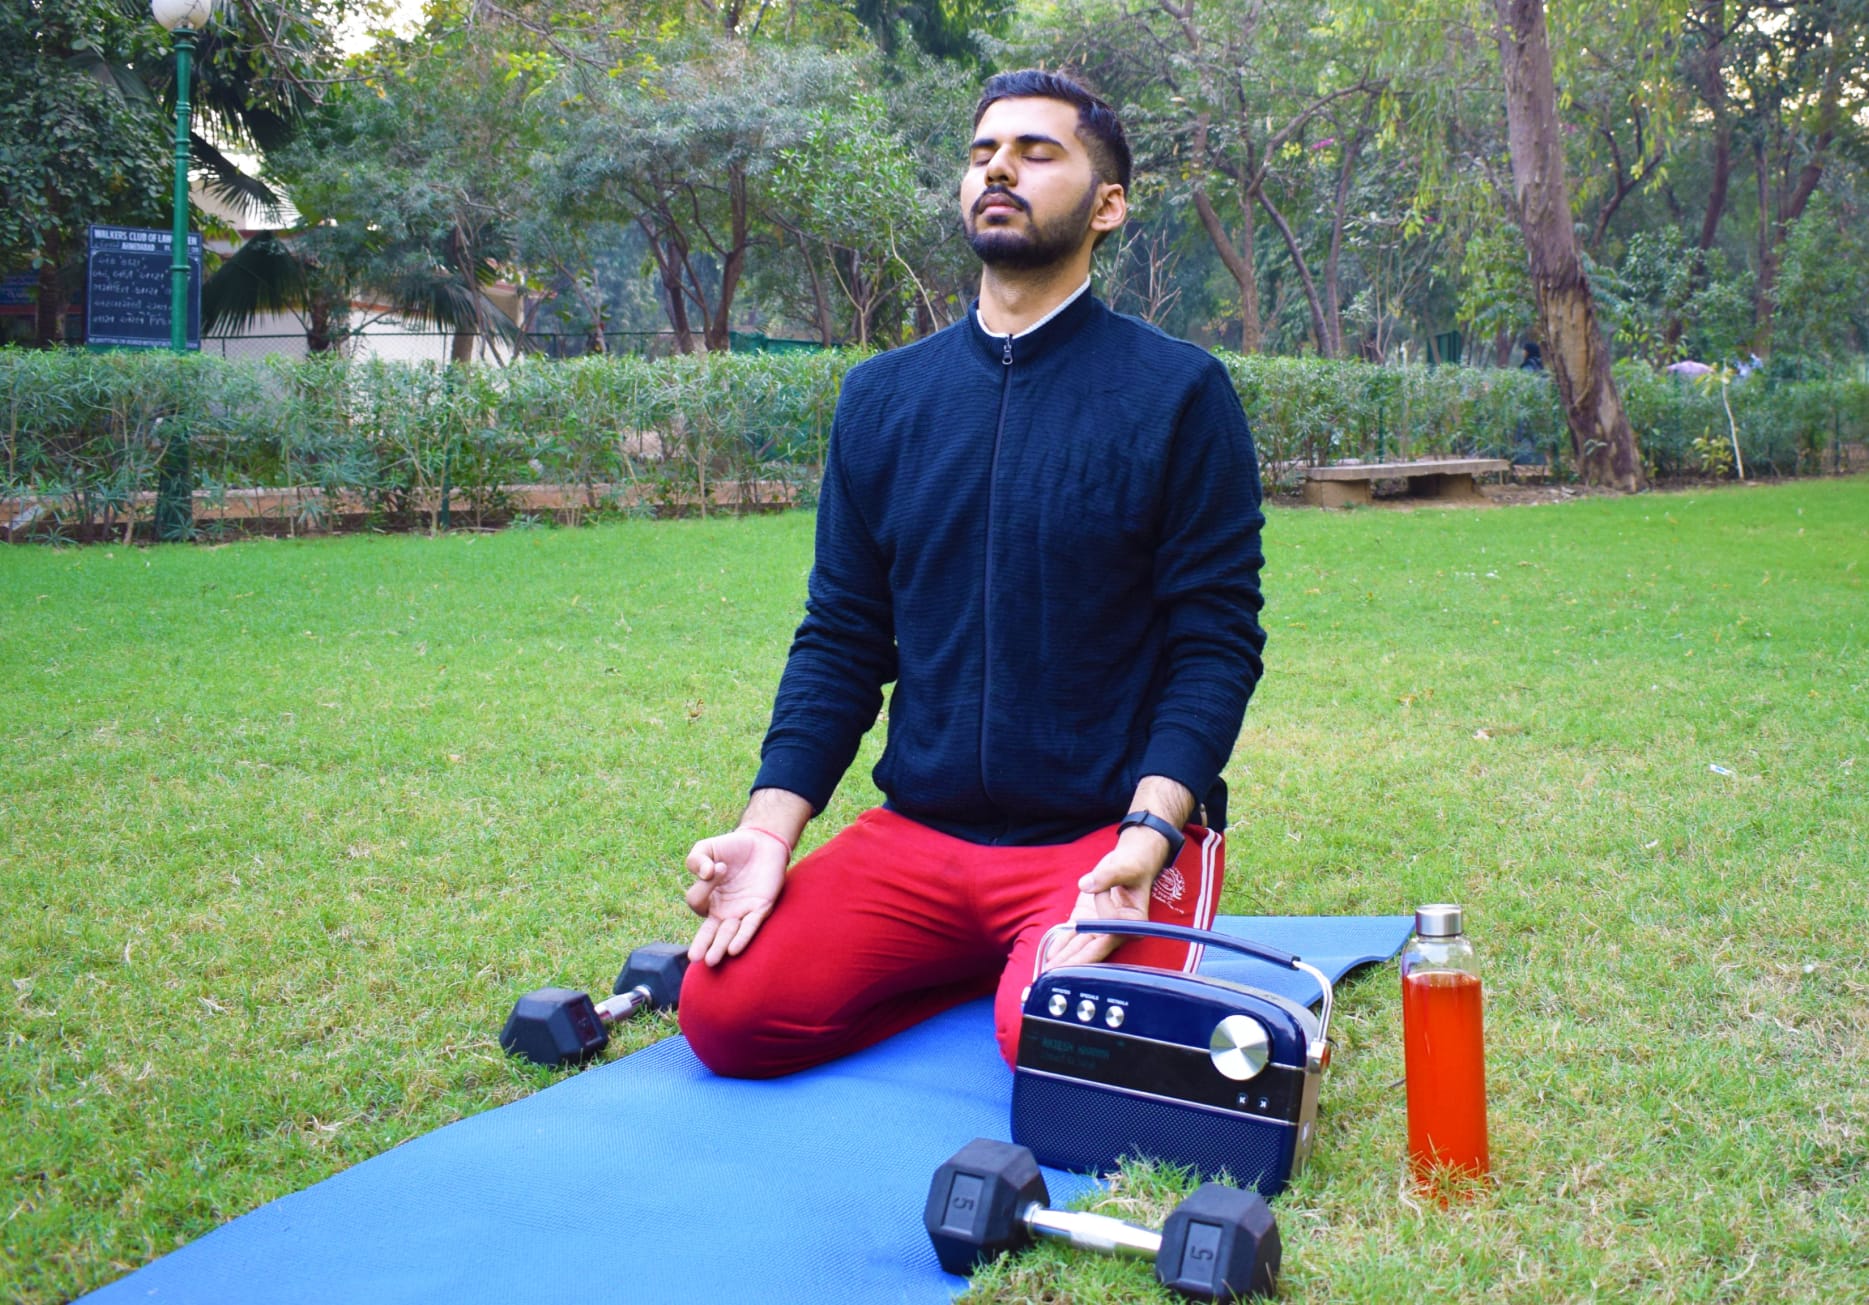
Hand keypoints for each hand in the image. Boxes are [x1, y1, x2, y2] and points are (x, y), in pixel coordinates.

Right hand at [684, 829, 788, 966]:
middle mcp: (723, 910)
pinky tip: (734, 949)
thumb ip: (696, 859)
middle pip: (710, 932)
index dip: (704, 886)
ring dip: (721, 946)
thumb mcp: (705, 848)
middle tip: (695, 958)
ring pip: (729, 934)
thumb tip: (705, 873)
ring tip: (712, 960)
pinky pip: (750, 926)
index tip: (717, 867)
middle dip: (703, 945)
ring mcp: (742, 911)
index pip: (697, 901)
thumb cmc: (730, 848)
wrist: (762, 841)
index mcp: (708, 898)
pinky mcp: (761, 908)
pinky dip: (742, 937)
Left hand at [1042, 828, 1167, 970]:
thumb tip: (1087, 885)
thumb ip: (1107, 876)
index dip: (1102, 906)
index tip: (1101, 885)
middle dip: (1075, 963)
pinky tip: (1051, 956)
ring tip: (1049, 972)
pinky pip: (1073, 936)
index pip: (1110, 924)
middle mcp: (1117, 930)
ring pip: (1081, 947)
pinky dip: (1061, 945)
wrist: (1130, 862)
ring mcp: (1101, 928)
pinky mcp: (1088, 921)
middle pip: (1095, 949)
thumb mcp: (1124, 867)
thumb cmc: (1133, 865)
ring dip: (1065, 959)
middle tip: (1056, 975)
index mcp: (1133, 922)